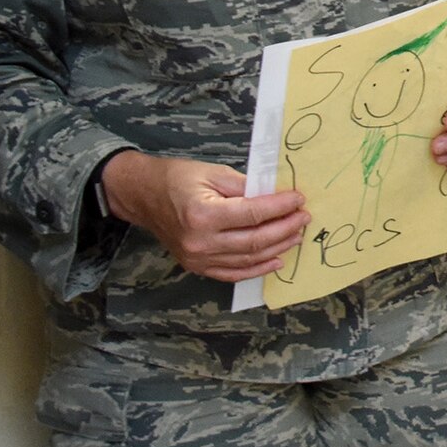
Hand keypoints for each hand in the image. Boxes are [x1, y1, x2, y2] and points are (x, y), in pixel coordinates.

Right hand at [101, 150, 308, 281]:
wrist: (142, 196)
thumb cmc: (177, 179)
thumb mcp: (213, 173)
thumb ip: (246, 187)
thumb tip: (277, 196)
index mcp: (202, 214)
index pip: (253, 214)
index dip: (281, 207)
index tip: (299, 199)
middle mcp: (200, 241)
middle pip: (255, 240)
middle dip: (285, 228)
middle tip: (304, 217)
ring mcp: (197, 258)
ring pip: (248, 259)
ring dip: (277, 248)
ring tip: (296, 235)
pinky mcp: (197, 267)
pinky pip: (233, 273)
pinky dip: (257, 269)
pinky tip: (276, 260)